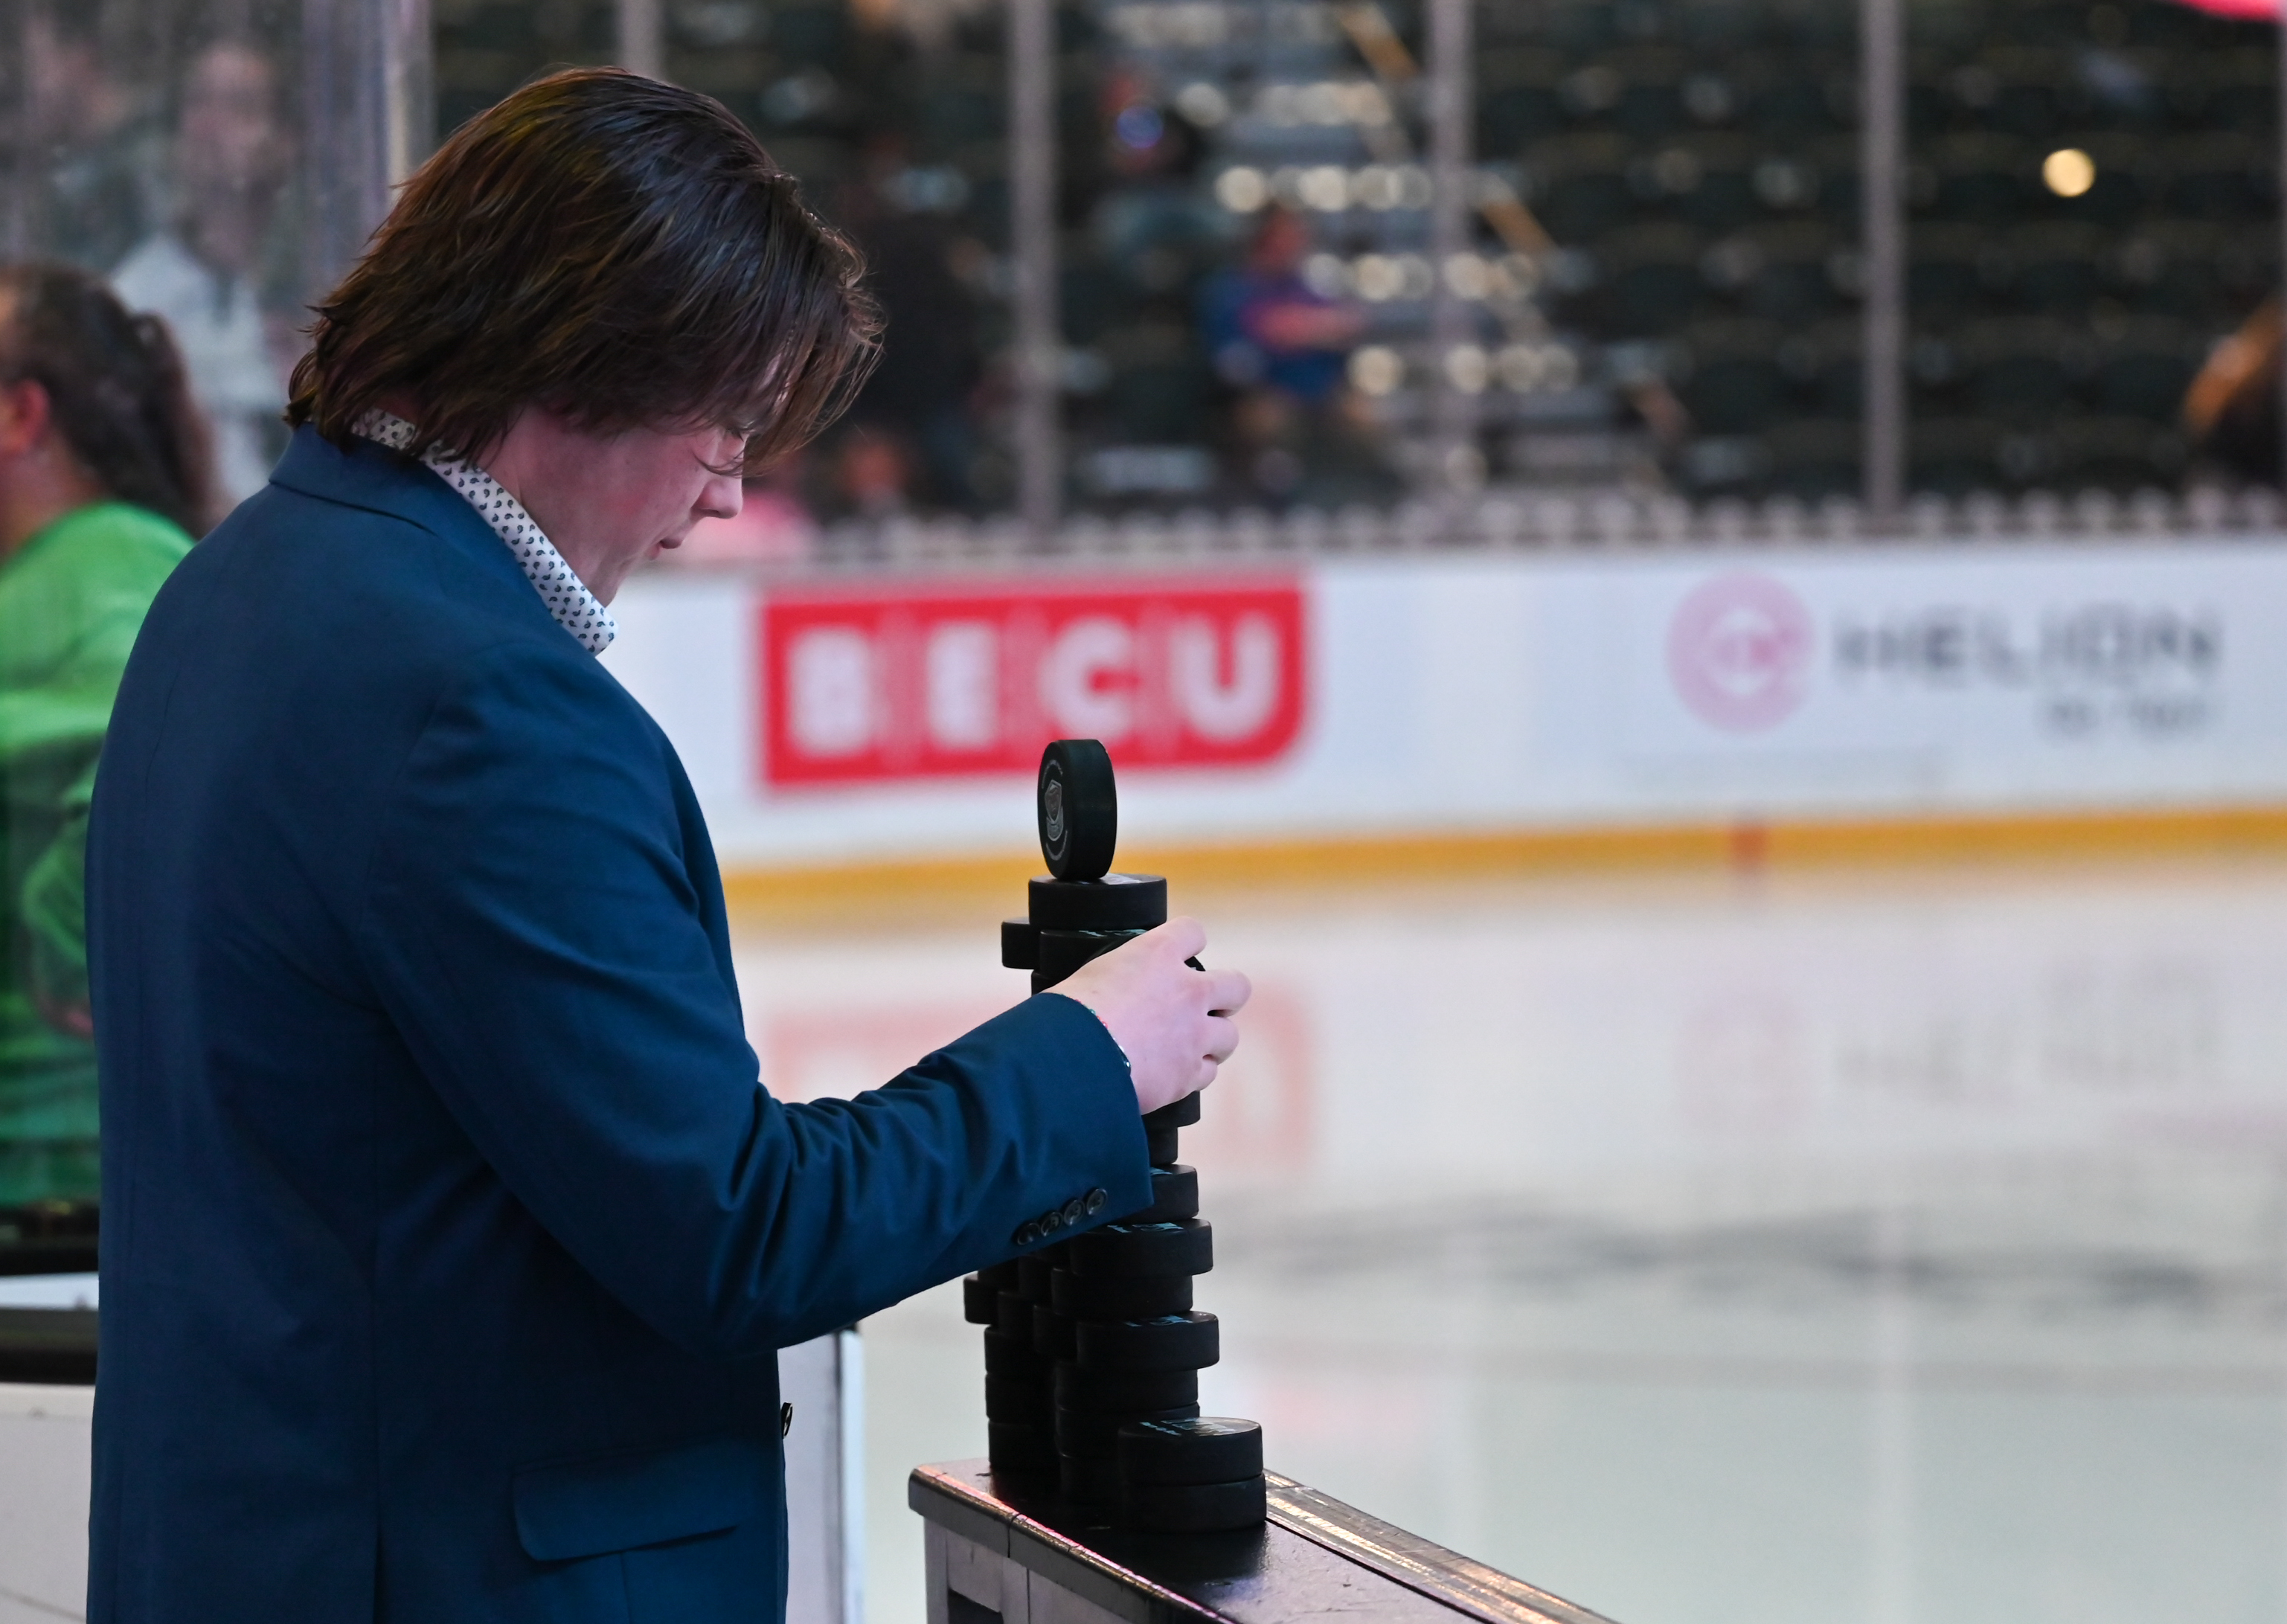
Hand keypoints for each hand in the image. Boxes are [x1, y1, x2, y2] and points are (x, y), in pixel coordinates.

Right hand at [1056, 917, 1249, 1114]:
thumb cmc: (1065, 1016)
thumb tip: (1110, 990)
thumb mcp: (1091, 977)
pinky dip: (1194, 1073)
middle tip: (1204, 1006)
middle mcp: (1187, 990)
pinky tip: (1175, 1073)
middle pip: (1236, 986)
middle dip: (1224, 996)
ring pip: (1229, 1035)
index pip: (1192, 932)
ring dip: (1212, 1040)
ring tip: (1189, 1046)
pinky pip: (1208, 1072)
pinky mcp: (1189, 1074)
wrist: (1071, 1062)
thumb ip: (1118, 977)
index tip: (1182, 955)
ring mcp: (1195, 1034)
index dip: (1188, 944)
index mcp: (1157, 955)